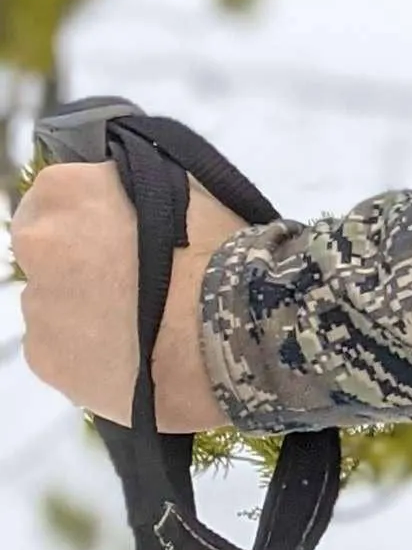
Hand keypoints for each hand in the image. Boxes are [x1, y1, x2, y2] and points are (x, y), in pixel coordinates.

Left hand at [10, 158, 238, 430]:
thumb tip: (125, 198)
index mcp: (67, 192)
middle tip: (132, 286)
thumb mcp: (186, 191)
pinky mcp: (47, 359)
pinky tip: (132, 357)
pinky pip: (61, 352)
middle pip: (48, 254)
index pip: (56, 200)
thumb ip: (138, 189)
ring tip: (141, 328)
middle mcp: (39, 243)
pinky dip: (88, 355)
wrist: (235, 335)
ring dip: (85, 312)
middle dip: (81, 266)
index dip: (91, 220)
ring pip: (55, 306)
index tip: (121, 239)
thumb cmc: (223, 254)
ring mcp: (38, 305)